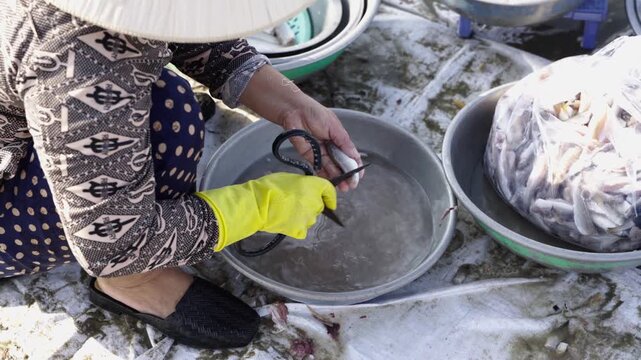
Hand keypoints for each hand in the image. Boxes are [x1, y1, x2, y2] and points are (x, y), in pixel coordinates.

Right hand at [196, 173, 336, 250]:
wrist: (257, 204)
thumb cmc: (270, 187)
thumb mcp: (289, 178)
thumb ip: (303, 184)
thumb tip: (306, 190)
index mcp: (313, 186)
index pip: (329, 190)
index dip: (331, 196)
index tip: (331, 202)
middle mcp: (315, 203)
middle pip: (319, 206)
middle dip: (311, 205)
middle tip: (296, 202)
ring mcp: (308, 219)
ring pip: (311, 218)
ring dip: (304, 215)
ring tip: (287, 212)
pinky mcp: (300, 230)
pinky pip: (302, 229)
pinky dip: (296, 227)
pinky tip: (285, 222)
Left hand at [277, 101, 363, 191]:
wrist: (294, 112)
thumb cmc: (315, 114)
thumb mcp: (335, 127)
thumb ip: (344, 143)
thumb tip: (355, 156)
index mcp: (339, 138)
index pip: (349, 154)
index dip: (355, 164)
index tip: (359, 175)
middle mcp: (331, 146)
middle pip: (340, 163)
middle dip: (346, 174)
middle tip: (351, 185)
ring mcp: (320, 152)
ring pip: (331, 167)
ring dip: (337, 177)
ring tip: (343, 187)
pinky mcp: (309, 156)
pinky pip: (318, 168)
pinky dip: (324, 175)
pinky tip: (331, 182)